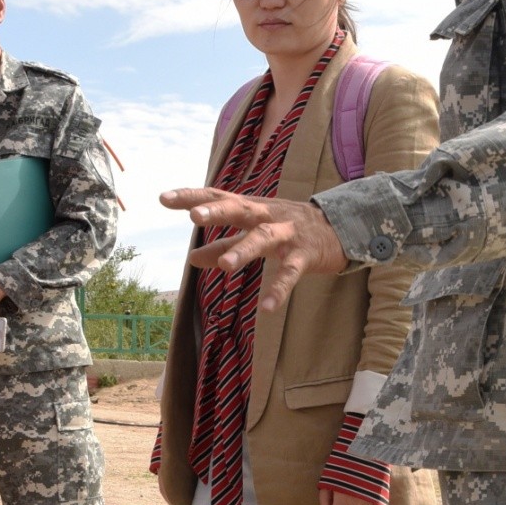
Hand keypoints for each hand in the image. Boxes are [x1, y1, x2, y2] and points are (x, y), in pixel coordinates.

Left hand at [160, 187, 345, 314]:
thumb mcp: (255, 233)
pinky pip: (291, 273)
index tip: (164, 198)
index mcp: (252, 209)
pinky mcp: (306, 255)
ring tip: (225, 266)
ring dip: (245, 251)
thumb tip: (191, 258)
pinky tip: (268, 308)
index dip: (192, 197)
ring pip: (264, 239)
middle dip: (218, 211)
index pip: (219, 197)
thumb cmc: (290, 229)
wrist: (341, 229)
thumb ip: (223, 246)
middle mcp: (268, 216)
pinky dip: (280, 289)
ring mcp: (288, 234)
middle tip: (194, 217)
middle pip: (240, 209)